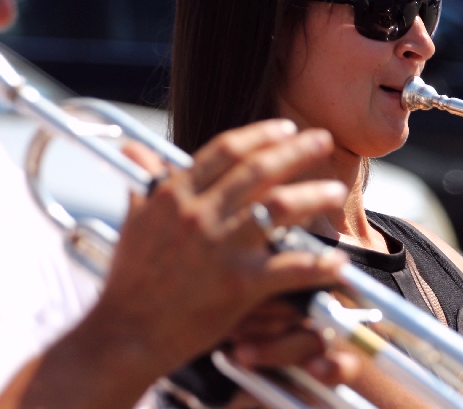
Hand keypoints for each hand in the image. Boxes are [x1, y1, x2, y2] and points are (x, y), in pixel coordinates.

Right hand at [92, 119, 349, 379]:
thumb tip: (135, 151)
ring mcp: (221, 247)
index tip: (286, 128)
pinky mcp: (239, 284)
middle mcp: (199, 213)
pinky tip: (338, 262)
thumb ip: (146, 183)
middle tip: (323, 140)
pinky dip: (319, 264)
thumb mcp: (134, 220)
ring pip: (281, 207)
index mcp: (175, 194)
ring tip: (336, 192)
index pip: (226, 149)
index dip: (261, 134)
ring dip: (315, 195)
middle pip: (260, 169)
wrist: (125, 334)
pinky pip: (290, 266)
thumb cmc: (130, 281)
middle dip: (298, 150)